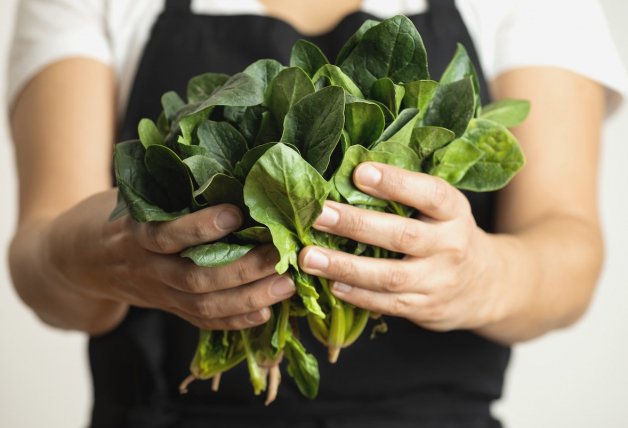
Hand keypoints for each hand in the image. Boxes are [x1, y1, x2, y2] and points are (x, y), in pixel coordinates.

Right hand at [47, 190, 295, 331]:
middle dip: (242, 268)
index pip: (166, 235)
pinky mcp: (168, 308)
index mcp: (135, 233)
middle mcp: (147, 268)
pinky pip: (202, 320)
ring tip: (286, 283)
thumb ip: (168, 184)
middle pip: (195, 277)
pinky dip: (234, 320)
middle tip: (280, 253)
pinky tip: (265, 313)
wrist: (77, 261)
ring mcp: (159, 293)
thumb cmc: (115, 216)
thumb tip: (221, 148)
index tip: (236, 214)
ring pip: (204, 304)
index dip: (200, 228)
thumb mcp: (131, 194)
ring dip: (248, 297)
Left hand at [299, 163, 500, 331]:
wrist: (485, 285)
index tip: (359, 172)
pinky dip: (357, 295)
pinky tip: (330, 284)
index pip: (430, 194)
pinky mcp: (424, 308)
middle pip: (403, 236)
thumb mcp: (441, 209)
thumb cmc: (446, 234)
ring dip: (345, 266)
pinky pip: (387, 304)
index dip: (396, 183)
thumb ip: (407, 193)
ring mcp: (438, 281)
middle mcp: (450, 246)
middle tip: (318, 214)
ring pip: (390, 276)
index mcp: (454, 212)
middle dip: (356, 224)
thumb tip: (349, 168)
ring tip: (309, 257)